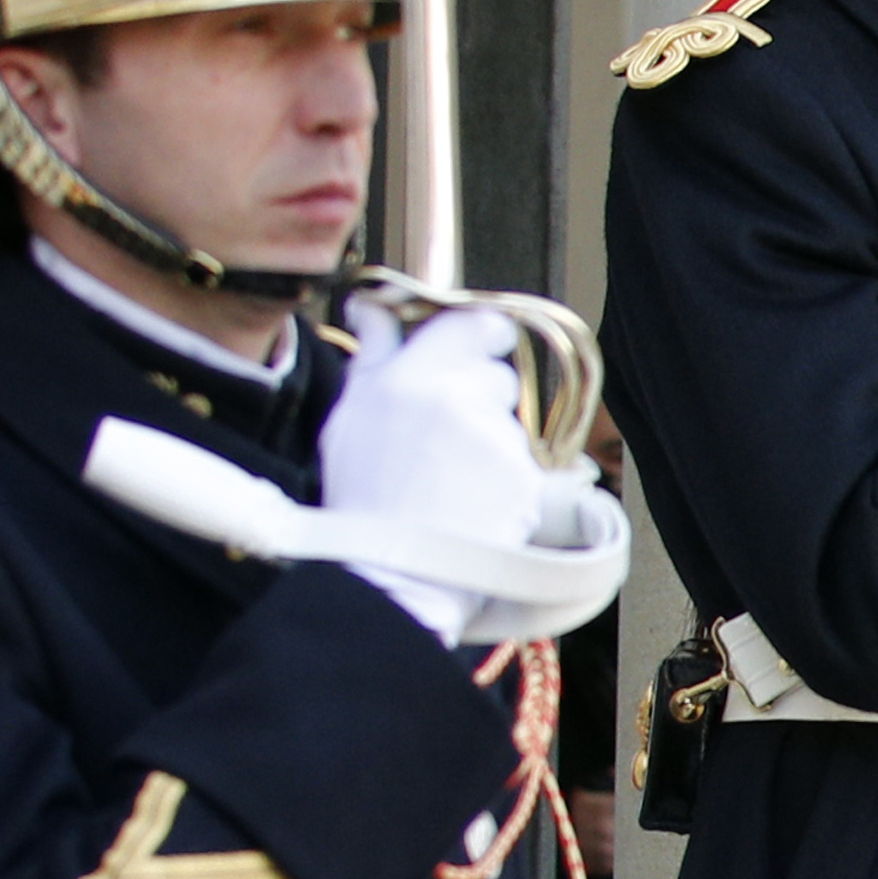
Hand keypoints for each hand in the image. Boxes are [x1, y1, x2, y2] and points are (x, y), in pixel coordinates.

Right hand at [320, 297, 539, 642]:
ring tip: (454, 479)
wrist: (392, 572)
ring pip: (513, 422)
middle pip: (498, 373)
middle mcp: (456, 398)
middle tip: (450, 434)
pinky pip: (528, 465)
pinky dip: (509, 480)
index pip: (473, 322)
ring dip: (494, 440)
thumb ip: (373, 352)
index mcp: (408, 376)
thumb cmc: (363, 499)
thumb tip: (372, 306)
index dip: (483, 334)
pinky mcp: (525, 476)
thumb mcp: (349, 415)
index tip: (479, 346)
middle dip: (483, 395)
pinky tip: (473, 503)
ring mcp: (495, 439)